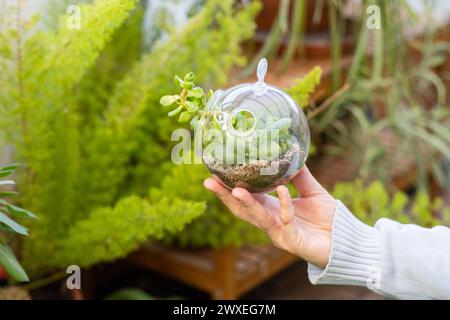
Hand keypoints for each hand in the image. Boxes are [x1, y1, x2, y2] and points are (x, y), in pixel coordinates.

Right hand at [204, 166, 335, 267]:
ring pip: (258, 218)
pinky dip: (284, 205)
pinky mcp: (293, 241)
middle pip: (242, 210)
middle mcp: (271, 222)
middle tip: (209, 182)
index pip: (245, 198)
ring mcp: (279, 233)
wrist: (346, 240)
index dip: (229, 188)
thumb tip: (293, 151)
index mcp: (271, 209)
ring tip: (235, 190)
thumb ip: (300, 175)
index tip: (215, 173)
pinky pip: (286, 221)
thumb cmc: (328, 218)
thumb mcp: (312, 191)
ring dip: (246, 204)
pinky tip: (281, 189)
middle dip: (225, 197)